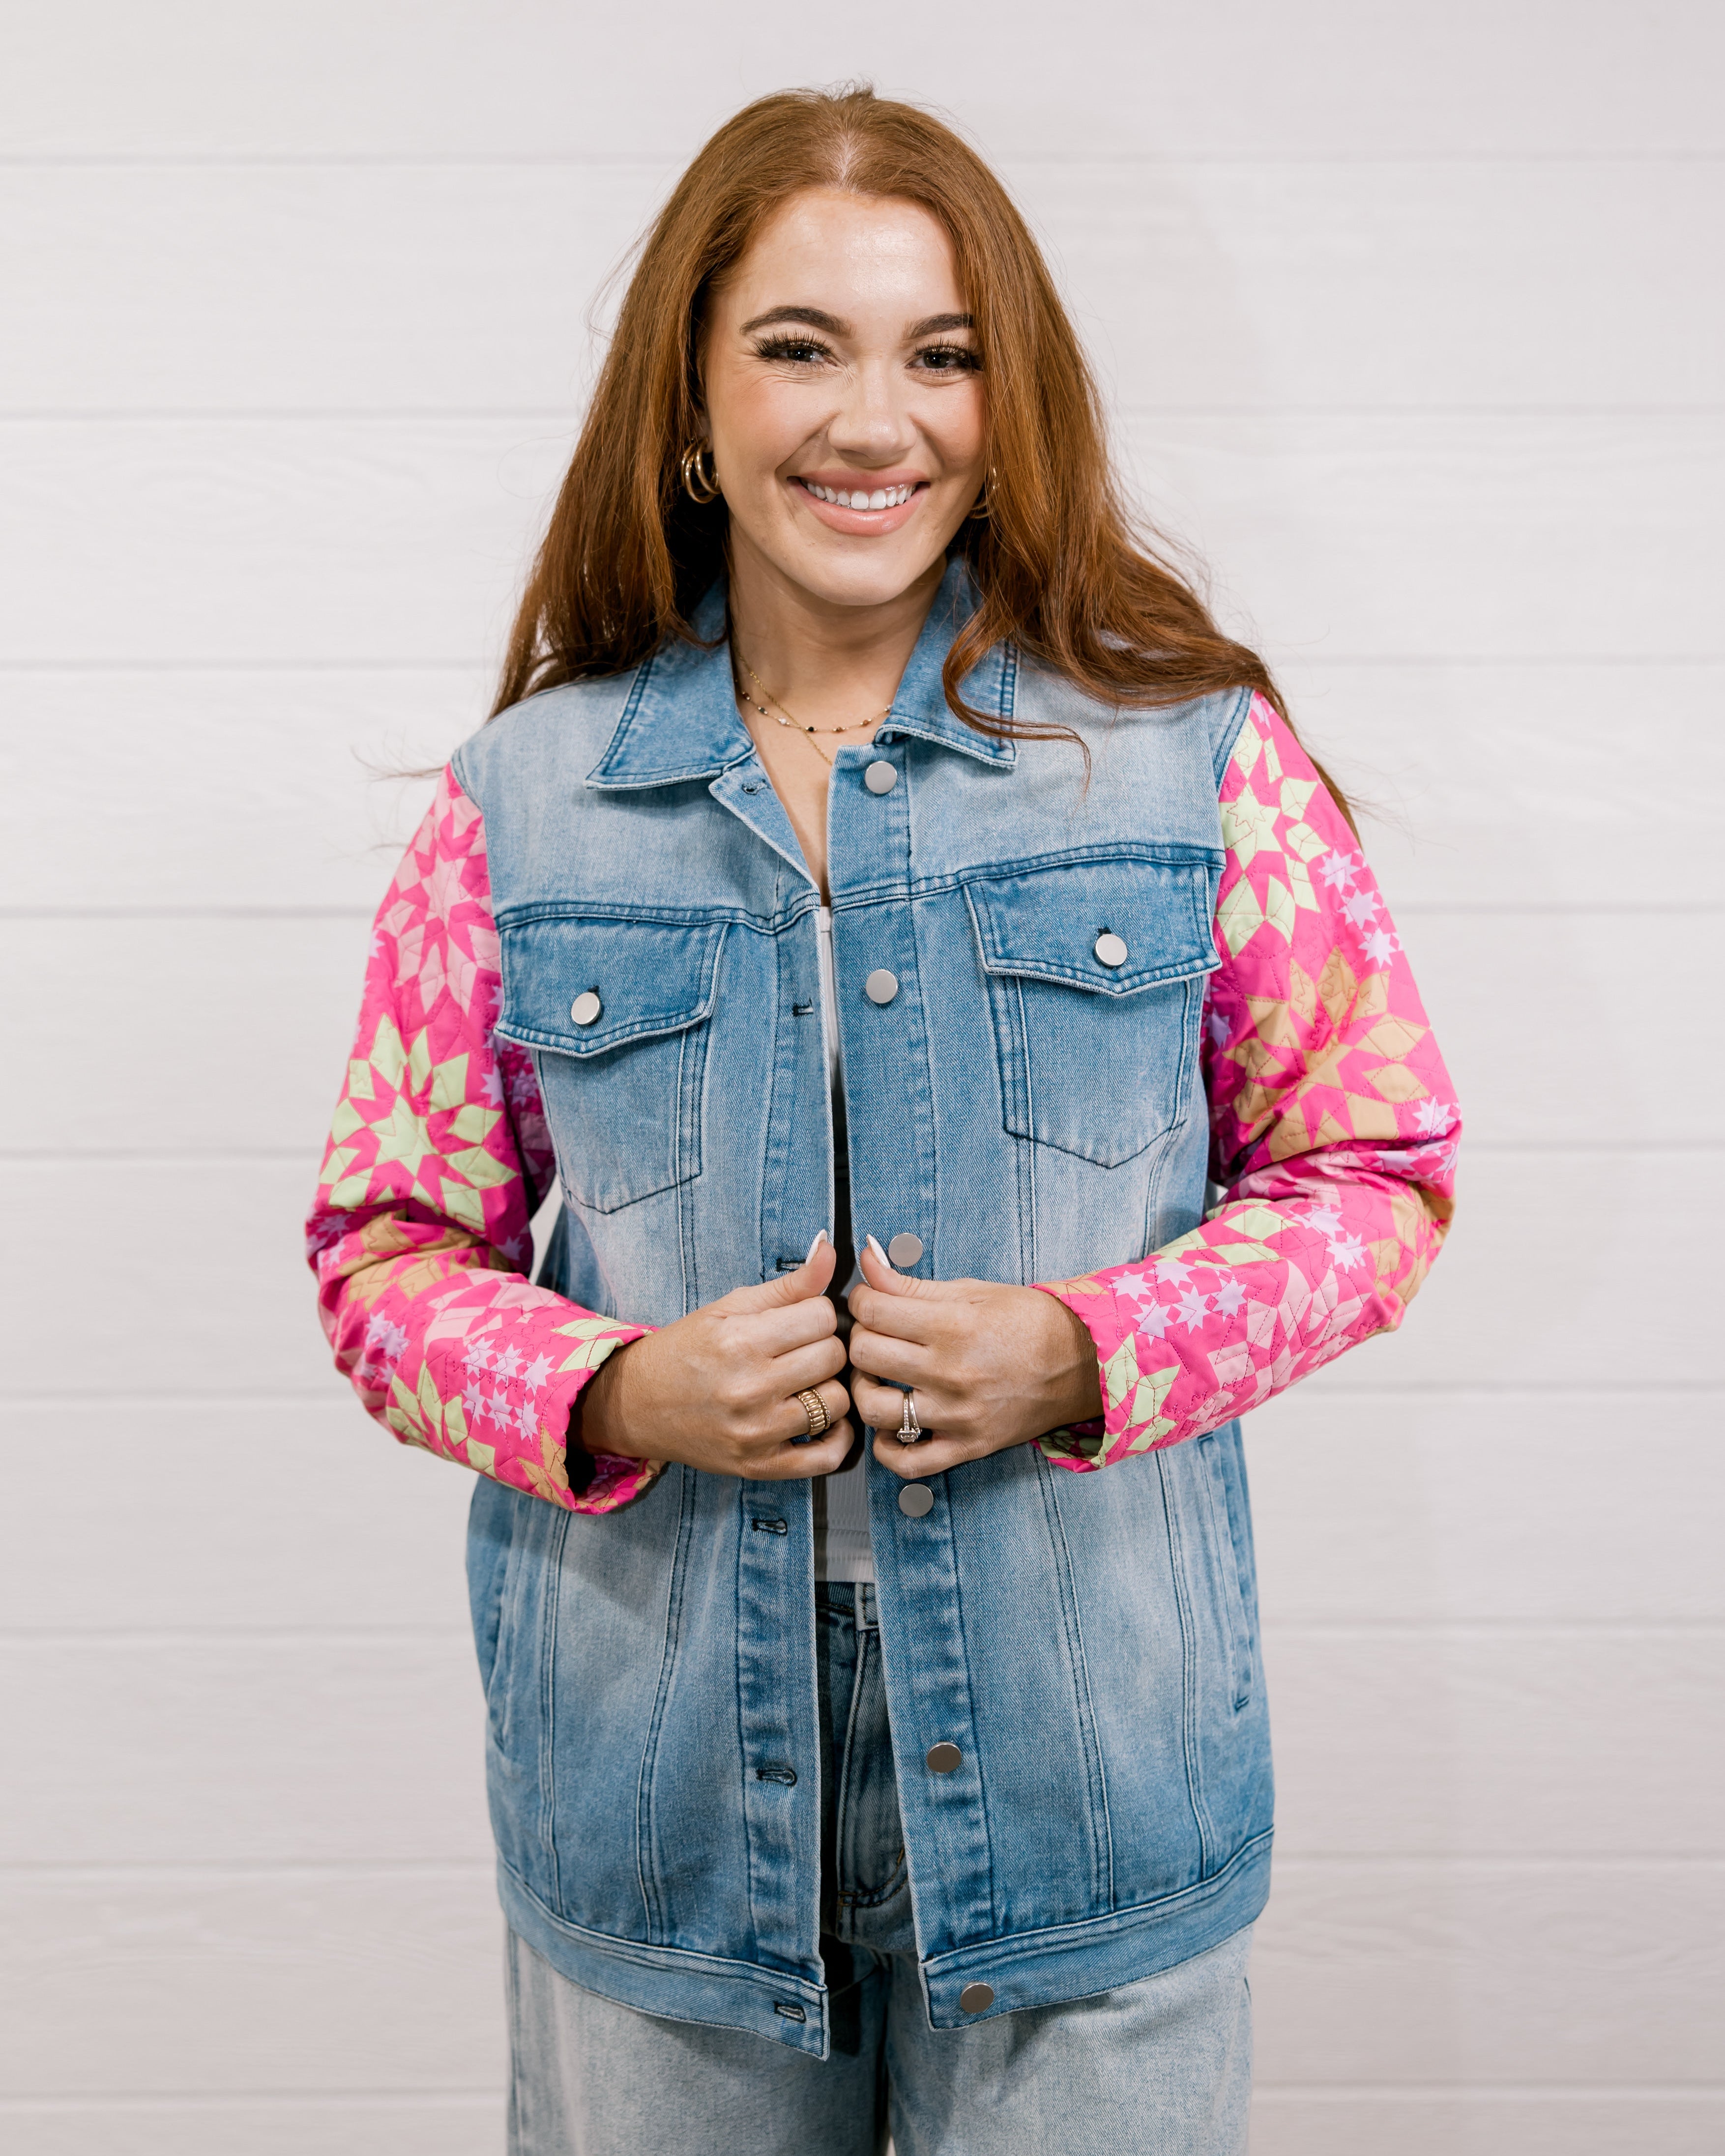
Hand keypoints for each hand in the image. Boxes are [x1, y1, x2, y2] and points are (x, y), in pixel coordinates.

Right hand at [577, 1234, 853, 1479]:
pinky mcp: (758, 1465)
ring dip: (828, 1388)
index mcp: (741, 1340)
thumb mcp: (729, 1308)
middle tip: (803, 1351)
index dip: (817, 1314)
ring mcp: (755, 1431)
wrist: (635, 1404)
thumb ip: (787, 1284)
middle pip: (832, 1356)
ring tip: (807, 1383)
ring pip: (836, 1402)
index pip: (822, 1316)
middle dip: (824, 1347)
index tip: (801, 1321)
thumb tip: (829, 1248)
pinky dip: (837, 1439)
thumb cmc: (685, 1350)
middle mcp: (749, 1387)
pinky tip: (825, 1420)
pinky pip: (825, 1458)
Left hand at [846, 1238, 1103, 1478]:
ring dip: (864, 1389)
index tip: (869, 1301)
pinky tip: (891, 1425)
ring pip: (874, 1409)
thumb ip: (912, 1283)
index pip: (873, 1311)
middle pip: (866, 1355)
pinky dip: (887, 1447)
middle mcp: (952, 1373)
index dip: (860, 1300)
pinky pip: (907, 1462)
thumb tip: (867, 1259)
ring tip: (878, 1376)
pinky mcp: (967, 1446)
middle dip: (859, 1337)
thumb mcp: (973, 1291)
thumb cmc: (1030, 1322)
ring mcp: (958, 1415)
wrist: (1083, 1363)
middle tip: (874, 1333)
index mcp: (953, 1327)